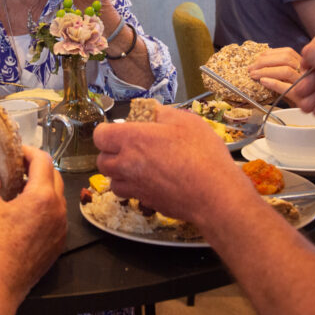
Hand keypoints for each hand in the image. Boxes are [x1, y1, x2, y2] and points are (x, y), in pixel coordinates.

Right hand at [0, 146, 65, 314]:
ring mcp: (61, 228)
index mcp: (42, 196)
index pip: (43, 161)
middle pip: (54, 176)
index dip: (29, 152)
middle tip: (17, 168)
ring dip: (42, 188)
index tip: (15, 152)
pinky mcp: (58, 244)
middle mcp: (58, 210)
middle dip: (37, 168)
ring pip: (57, 198)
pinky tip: (25, 213)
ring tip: (19, 190)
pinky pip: (57, 217)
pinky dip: (45, 208)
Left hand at [94, 106, 240, 224]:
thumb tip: (151, 111)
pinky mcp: (147, 203)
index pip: (100, 136)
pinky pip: (131, 195)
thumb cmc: (201, 154)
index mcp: (132, 140)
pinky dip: (135, 189)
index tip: (119, 129)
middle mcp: (127, 165)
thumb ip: (162, 113)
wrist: (214, 194)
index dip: (107, 131)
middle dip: (110, 153)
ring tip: (138, 166)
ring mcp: (135, 187)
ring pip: (113, 181)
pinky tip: (153, 182)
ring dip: (120, 174)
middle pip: (102, 161)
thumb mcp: (185, 121)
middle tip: (129, 147)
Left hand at [249, 47, 302, 94]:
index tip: (257, 58)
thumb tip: (259, 63)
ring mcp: (305, 85)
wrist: (309, 111)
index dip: (270, 54)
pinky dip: (273, 83)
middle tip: (251, 68)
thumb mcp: (290, 79)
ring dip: (266, 71)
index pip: (287, 52)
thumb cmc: (297, 95)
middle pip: (286, 59)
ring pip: (286, 71)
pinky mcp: (302, 99)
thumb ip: (280, 69)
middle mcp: (307, 72)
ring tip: (254, 75)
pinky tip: (263, 82)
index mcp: (304, 65)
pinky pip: (287, 88)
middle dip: (264, 61)